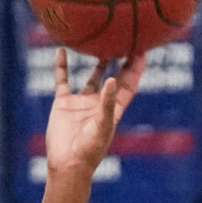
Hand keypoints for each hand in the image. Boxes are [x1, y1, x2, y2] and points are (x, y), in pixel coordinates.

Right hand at [43, 47, 144, 177]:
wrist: (67, 164)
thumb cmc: (89, 150)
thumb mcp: (102, 126)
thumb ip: (106, 103)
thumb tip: (111, 79)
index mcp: (113, 109)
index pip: (128, 84)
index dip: (135, 68)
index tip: (141, 49)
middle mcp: (99, 103)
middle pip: (113, 77)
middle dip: (120, 60)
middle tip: (125, 38)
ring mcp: (81, 102)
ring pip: (91, 77)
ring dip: (96, 61)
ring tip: (100, 42)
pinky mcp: (64, 103)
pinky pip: (62, 80)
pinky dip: (61, 66)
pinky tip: (61, 50)